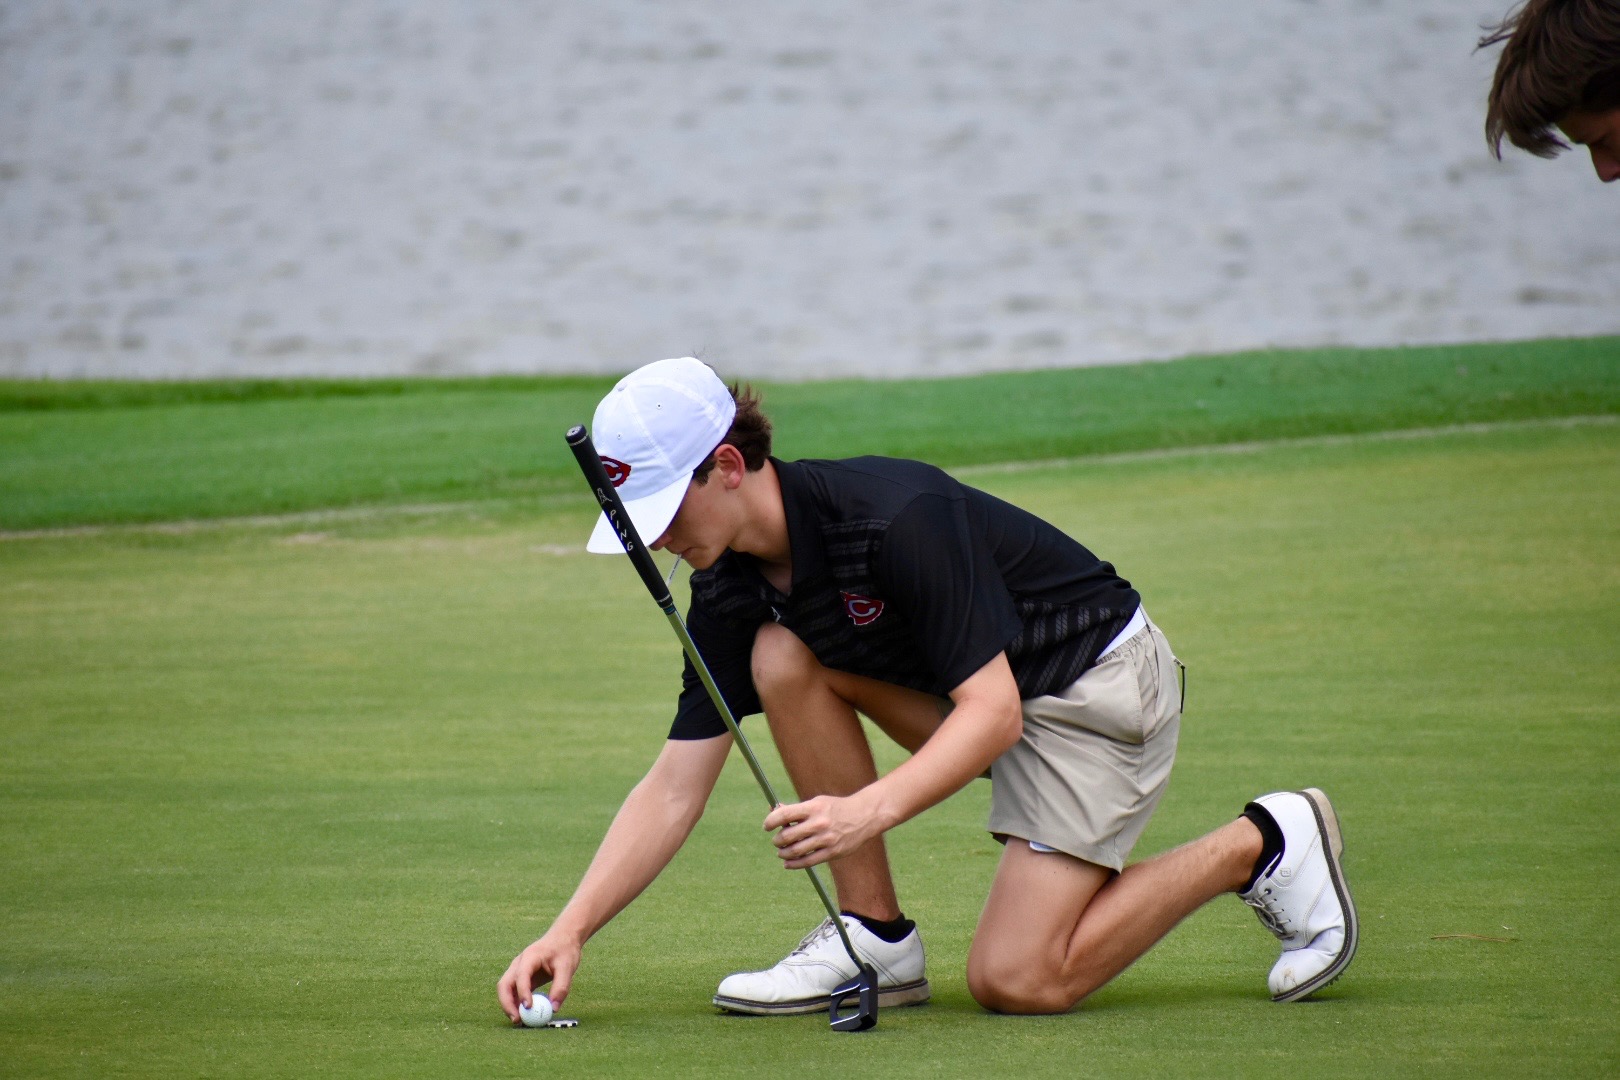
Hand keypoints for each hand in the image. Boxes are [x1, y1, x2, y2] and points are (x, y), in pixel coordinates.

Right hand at [496, 932, 580, 1024]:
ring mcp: (518, 970)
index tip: (528, 1007)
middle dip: (507, 1003)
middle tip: (517, 1020)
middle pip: (505, 984)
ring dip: (509, 1005)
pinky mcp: (521, 977)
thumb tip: (554, 1009)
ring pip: (506, 989)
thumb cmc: (565, 950)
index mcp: (530, 956)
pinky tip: (524, 1014)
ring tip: (520, 1021)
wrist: (563, 938)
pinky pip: (514, 992)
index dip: (522, 992)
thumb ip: (561, 987)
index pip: (521, 975)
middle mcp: (519, 963)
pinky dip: (516, 1003)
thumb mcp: (568, 967)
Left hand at [764, 792, 881, 869]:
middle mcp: (819, 823)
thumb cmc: (835, 807)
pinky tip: (787, 863)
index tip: (767, 826)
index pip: (784, 815)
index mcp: (813, 807)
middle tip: (776, 840)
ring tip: (781, 851)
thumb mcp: (817, 802)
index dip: (770, 821)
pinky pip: (807, 861)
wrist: (863, 816)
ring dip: (783, 853)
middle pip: (787, 836)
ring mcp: (826, 839)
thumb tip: (773, 810)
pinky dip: (793, 864)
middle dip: (777, 840)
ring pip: (795, 851)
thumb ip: (796, 809)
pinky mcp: (832, 852)